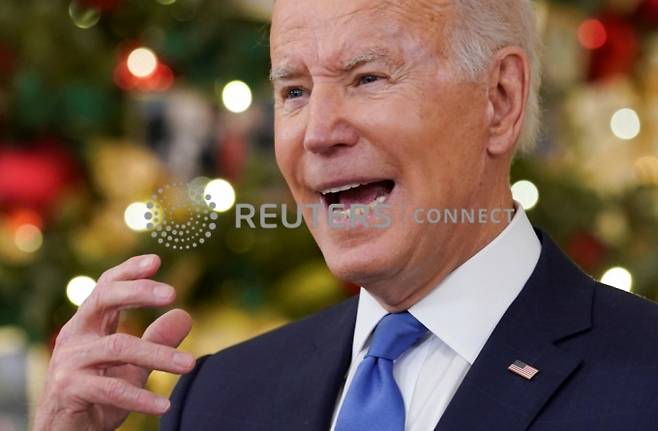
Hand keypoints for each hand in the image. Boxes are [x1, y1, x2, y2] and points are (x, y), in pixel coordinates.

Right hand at [33, 254, 194, 430]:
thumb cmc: (97, 396)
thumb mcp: (132, 366)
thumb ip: (156, 340)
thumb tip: (185, 314)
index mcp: (89, 325)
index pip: (106, 287)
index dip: (129, 271)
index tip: (156, 260)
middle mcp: (76, 337)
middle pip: (103, 300)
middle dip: (137, 291)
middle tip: (172, 293)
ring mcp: (69, 362)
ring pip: (119, 347)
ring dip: (158, 355)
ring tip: (190, 365)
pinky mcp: (68, 389)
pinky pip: (111, 389)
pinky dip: (141, 397)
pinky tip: (164, 404)